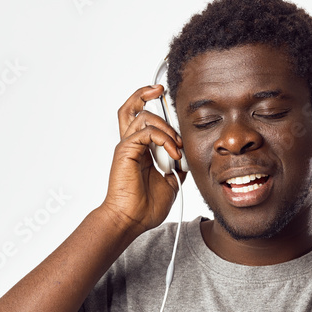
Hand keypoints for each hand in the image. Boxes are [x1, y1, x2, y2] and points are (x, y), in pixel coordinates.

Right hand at [100, 84, 186, 235]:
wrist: (132, 220)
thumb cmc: (145, 207)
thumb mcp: (171, 184)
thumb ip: (177, 167)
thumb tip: (186, 158)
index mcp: (140, 151)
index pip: (143, 121)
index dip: (156, 110)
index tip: (170, 105)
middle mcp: (131, 145)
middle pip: (131, 108)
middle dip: (145, 94)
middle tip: (162, 92)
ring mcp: (127, 147)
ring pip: (143, 117)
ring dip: (167, 128)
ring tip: (178, 146)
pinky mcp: (126, 151)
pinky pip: (146, 132)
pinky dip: (164, 138)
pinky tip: (174, 151)